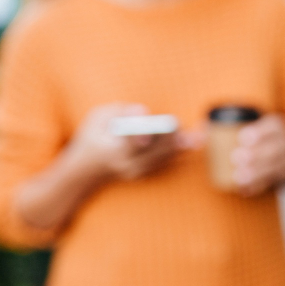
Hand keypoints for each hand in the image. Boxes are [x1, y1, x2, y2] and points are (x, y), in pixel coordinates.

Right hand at [68, 104, 188, 181]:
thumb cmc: (91, 138)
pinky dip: (179, 151)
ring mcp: (136, 172)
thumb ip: (118, 111)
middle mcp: (126, 165)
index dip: (140, 137)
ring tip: (200, 135)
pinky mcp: (143, 174)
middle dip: (172, 141)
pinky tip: (194, 142)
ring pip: (162, 158)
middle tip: (192, 132)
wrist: (84, 172)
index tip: (149, 134)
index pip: (129, 143)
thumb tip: (143, 112)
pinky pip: (164, 162)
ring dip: (182, 146)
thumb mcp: (96, 118)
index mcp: (111, 152)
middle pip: (153, 153)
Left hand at [231, 114, 284, 195]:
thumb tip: (201, 126)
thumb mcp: (252, 130)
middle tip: (237, 159)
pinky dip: (259, 186)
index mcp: (277, 126)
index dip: (259, 132)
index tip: (242, 139)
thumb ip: (223, 128)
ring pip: (276, 167)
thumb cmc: (261, 141)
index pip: (273, 126)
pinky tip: (245, 190)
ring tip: (239, 178)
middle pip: (274, 149)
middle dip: (256, 155)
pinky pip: (274, 182)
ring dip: (258, 173)